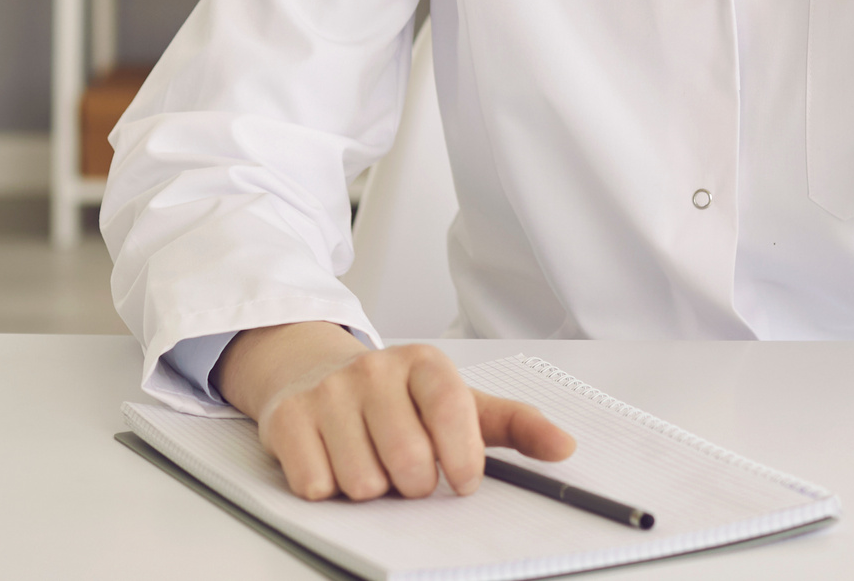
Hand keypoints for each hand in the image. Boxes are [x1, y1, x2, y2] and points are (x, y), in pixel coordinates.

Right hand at [215, 322, 575, 502]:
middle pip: (409, 461)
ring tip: (368, 462)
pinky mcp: (287, 419)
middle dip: (414, 484)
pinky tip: (332, 463)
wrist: (314, 371)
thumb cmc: (397, 398)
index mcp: (424, 363)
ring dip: (371, 490)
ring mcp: (328, 393)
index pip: (453, 411)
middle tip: (408, 472)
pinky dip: (327, 490)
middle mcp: (375, 369)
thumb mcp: (459, 401)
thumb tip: (566, 448)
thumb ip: (515, 425)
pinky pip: (315, 485)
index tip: (465, 481)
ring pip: (363, 483)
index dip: (463, 457)